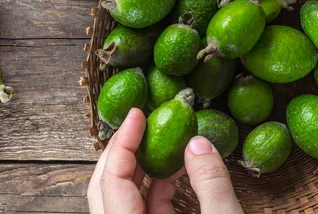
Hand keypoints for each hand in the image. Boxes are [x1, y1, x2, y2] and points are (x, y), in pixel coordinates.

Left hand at [87, 108, 243, 213]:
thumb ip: (211, 183)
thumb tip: (198, 142)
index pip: (112, 181)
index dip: (122, 143)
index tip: (136, 114)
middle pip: (105, 188)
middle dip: (120, 151)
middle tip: (138, 122)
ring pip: (124, 197)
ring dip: (141, 167)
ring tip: (160, 137)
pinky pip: (146, 208)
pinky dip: (158, 185)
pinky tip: (177, 167)